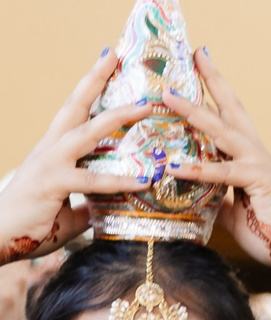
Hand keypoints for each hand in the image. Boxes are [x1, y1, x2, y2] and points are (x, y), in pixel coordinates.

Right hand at [0, 52, 153, 264]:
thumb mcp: (71, 210)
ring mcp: (50, 161)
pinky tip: (144, 179)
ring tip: (146, 106)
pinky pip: (91, 178)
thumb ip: (92, 202)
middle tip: (114, 54)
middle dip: (96, 79)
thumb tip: (116, 206)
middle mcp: (52, 147)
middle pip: (76, 105)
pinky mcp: (52, 182)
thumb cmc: (33, 223)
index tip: (108, 65)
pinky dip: (119, 179)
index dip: (91, 88)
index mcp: (56, 149)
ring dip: (116, 116)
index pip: (76, 111)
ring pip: (86, 131)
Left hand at [154, 48, 270, 275]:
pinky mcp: (258, 180)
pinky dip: (197, 169)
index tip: (199, 66)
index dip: (214, 92)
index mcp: (249, 158)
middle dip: (211, 81)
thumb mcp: (235, 212)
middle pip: (230, 108)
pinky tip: (174, 166)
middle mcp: (254, 153)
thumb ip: (216, 199)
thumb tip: (193, 198)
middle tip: (195, 54)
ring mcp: (257, 163)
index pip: (228, 117)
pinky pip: (222, 171)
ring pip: (222, 130)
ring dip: (195, 112)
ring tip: (169, 97)